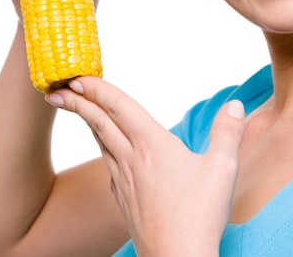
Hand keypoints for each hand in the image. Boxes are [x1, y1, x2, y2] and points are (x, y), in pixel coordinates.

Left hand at [46, 77, 244, 256]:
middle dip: (77, 102)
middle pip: (100, 123)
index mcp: (152, 145)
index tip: (77, 77)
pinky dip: (101, 146)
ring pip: (100, 142)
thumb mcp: (222, 168)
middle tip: (57, 88)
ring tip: (76, 108)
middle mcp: (132, 159)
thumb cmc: (199, 216)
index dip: (98, 89)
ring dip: (87, 121)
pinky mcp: (123, 199)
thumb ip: (228, 132)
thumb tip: (235, 105)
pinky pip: (107, 164)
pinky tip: (105, 148)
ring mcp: (123, 181)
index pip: (120, 107)